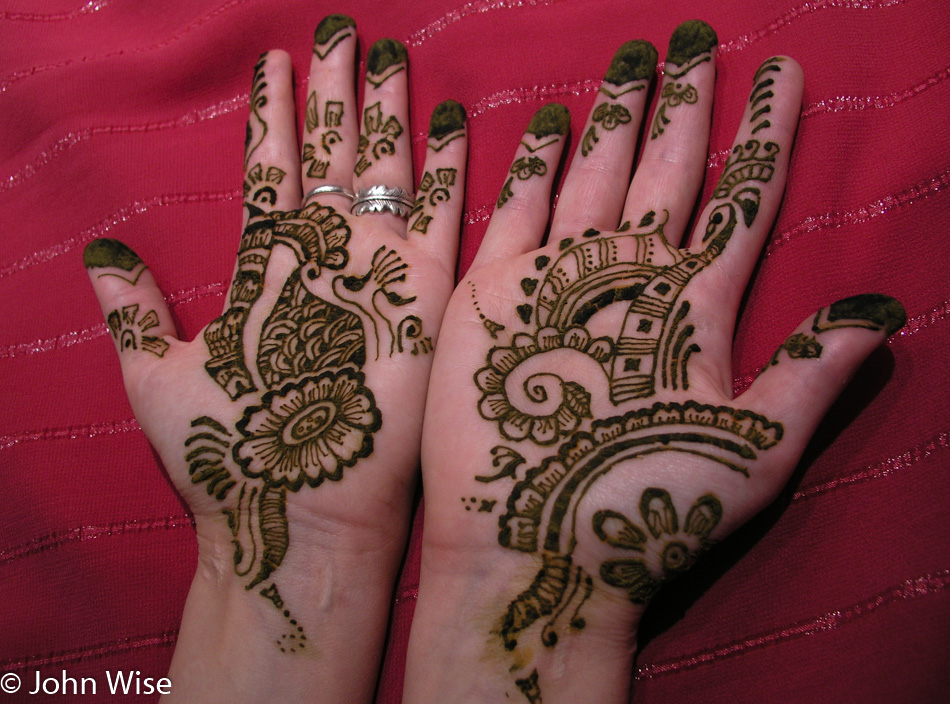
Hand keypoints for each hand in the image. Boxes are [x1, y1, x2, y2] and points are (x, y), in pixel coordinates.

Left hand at [83, 15, 465, 702]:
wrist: (296, 512)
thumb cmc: (225, 451)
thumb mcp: (155, 374)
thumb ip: (134, 308)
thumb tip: (100, 251)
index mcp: (266, 263)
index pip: (271, 167)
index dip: (273, 115)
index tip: (275, 61)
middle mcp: (323, 254)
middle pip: (330, 152)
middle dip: (335, 93)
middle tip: (341, 31)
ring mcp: (376, 267)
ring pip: (383, 168)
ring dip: (385, 112)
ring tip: (388, 53)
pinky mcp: (423, 290)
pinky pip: (440, 213)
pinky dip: (444, 167)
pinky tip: (446, 118)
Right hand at [405, 20, 902, 703]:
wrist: (534, 550)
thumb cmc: (644, 510)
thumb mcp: (751, 450)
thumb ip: (810, 374)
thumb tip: (886, 308)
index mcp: (694, 308)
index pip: (741, 200)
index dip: (766, 136)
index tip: (786, 72)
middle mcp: (632, 283)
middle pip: (670, 172)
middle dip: (689, 105)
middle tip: (702, 36)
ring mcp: (562, 283)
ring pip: (599, 177)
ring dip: (620, 117)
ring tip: (640, 56)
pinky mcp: (497, 294)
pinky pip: (519, 211)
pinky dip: (537, 166)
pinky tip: (556, 122)